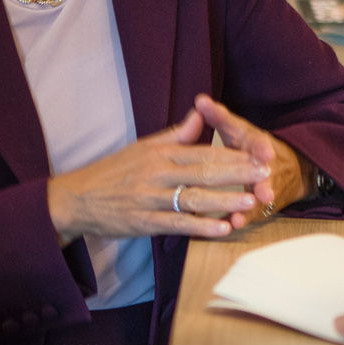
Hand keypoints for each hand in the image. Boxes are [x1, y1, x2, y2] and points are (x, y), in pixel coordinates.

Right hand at [47, 108, 271, 242]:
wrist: (77, 197)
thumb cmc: (112, 171)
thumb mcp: (143, 146)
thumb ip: (176, 134)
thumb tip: (200, 115)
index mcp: (160, 153)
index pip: (204, 152)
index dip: (234, 155)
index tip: (260, 156)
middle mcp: (157, 172)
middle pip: (204, 172)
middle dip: (238, 174)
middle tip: (266, 175)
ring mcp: (151, 197)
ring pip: (194, 198)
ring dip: (224, 200)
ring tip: (251, 202)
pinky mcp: (144, 221)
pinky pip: (177, 223)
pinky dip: (200, 227)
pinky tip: (221, 229)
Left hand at [192, 94, 304, 229]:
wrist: (289, 168)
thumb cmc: (251, 146)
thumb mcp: (238, 129)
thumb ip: (219, 117)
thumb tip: (200, 100)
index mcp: (259, 145)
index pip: (264, 145)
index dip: (264, 149)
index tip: (267, 153)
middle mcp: (267, 168)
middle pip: (267, 177)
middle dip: (264, 184)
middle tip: (262, 192)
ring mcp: (266, 189)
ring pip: (261, 200)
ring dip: (252, 208)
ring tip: (239, 216)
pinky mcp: (262, 206)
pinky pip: (254, 215)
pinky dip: (245, 219)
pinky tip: (233, 225)